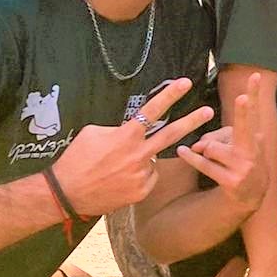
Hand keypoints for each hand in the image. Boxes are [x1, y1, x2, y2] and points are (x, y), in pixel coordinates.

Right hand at [53, 79, 214, 216]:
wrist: (67, 193)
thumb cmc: (76, 159)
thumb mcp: (93, 133)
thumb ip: (118, 129)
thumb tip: (132, 130)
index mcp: (126, 136)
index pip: (152, 111)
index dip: (170, 95)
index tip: (185, 83)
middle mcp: (138, 154)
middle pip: (171, 134)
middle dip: (192, 121)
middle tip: (209, 112)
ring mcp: (142, 174)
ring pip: (152, 159)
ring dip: (140, 159)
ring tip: (115, 168)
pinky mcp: (141, 191)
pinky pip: (148, 177)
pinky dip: (138, 176)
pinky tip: (120, 180)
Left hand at [177, 76, 266, 215]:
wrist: (250, 196)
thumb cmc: (240, 162)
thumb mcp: (235, 146)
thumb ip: (219, 137)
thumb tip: (200, 144)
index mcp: (255, 137)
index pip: (255, 112)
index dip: (254, 94)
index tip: (254, 76)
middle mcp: (252, 150)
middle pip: (244, 127)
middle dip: (243, 112)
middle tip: (241, 98)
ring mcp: (243, 167)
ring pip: (212, 148)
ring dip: (207, 151)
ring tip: (214, 159)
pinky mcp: (231, 181)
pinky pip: (205, 164)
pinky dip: (192, 158)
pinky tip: (182, 152)